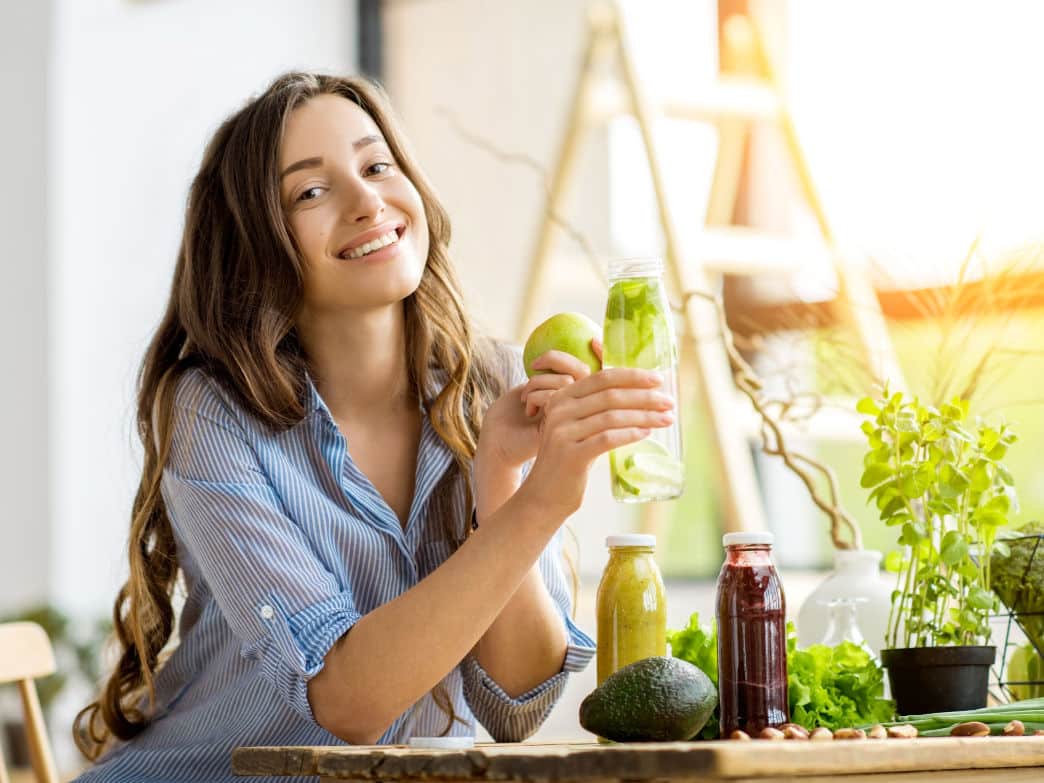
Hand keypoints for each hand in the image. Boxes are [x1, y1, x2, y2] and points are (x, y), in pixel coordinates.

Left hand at [476, 339, 603, 470]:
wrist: (500, 444)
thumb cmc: (513, 414)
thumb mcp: (534, 389)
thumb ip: (554, 375)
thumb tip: (579, 347)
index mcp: (578, 399)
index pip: (600, 371)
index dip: (603, 354)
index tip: (594, 342)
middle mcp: (582, 410)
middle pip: (585, 371)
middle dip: (556, 360)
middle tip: (534, 364)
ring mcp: (575, 421)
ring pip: (567, 381)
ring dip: (539, 381)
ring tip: (526, 397)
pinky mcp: (562, 430)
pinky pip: (554, 397)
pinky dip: (536, 395)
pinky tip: (529, 410)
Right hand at [518, 366, 674, 519]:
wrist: (544, 495)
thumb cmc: (568, 460)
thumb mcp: (577, 428)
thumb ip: (596, 409)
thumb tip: (640, 394)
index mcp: (562, 397)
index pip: (602, 378)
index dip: (632, 376)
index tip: (658, 379)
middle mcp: (559, 410)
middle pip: (610, 395)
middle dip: (644, 396)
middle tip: (669, 402)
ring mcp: (563, 432)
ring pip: (612, 416)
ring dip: (644, 416)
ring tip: (666, 419)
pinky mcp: (571, 455)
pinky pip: (608, 438)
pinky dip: (631, 434)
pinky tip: (647, 433)